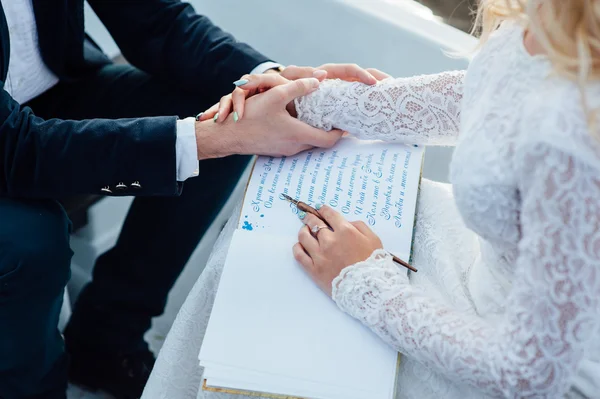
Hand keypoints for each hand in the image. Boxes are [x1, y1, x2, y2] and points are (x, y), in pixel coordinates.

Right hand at [194, 78, 343, 158]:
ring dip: (315, 130)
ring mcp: (285, 150)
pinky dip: (302, 133)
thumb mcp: (275, 95)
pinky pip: (296, 142)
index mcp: (298, 134)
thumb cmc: (249, 116)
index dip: (341, 132)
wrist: (226, 136)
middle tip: (336, 116)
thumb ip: (299, 87)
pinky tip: (298, 120)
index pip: (329, 140)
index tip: (347, 122)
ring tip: (320, 116)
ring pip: (308, 142)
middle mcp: (295, 146)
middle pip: (321, 142)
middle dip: (330, 130)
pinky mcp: (277, 149)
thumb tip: (319, 80)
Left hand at [293, 205, 382, 296]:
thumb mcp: (373, 239)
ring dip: (303, 230)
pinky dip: (297, 248)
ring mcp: (320, 255)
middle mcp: (330, 241)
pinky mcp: (314, 269)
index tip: (320, 209)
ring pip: (304, 237)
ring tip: (304, 230)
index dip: (323, 210)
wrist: (368, 289)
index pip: (329, 215)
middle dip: (310, 217)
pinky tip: (300, 246)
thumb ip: (359, 226)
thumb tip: (346, 222)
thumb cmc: (373, 264)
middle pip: (314, 223)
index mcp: (345, 231)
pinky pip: (299, 255)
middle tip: (307, 216)